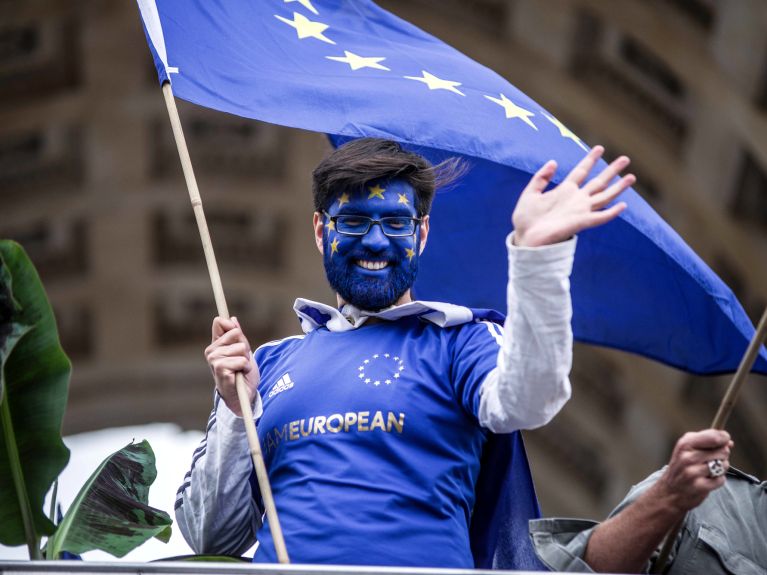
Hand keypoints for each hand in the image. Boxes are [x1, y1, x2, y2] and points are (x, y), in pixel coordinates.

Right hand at [204, 316, 258, 416]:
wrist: (243, 396)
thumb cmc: (242, 373)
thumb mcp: (244, 351)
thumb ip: (238, 336)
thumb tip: (232, 319)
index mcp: (216, 344)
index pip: (219, 322)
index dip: (234, 327)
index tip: (239, 339)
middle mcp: (211, 351)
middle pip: (236, 333)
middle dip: (245, 347)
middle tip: (242, 360)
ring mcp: (214, 360)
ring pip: (240, 348)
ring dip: (246, 359)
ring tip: (241, 369)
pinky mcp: (220, 370)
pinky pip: (241, 361)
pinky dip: (246, 368)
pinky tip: (240, 375)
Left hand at [512, 145, 633, 246]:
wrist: (525, 238)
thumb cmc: (525, 219)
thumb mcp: (530, 193)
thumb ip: (541, 178)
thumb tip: (553, 162)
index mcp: (564, 190)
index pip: (581, 171)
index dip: (590, 159)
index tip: (600, 148)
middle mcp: (576, 200)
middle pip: (598, 182)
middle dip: (611, 170)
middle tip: (625, 158)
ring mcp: (580, 211)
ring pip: (603, 197)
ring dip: (618, 188)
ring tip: (631, 177)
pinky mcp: (580, 223)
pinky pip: (599, 218)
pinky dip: (611, 213)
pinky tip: (622, 206)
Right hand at [655, 429, 732, 512]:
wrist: (669, 491)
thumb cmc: (681, 466)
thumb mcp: (687, 448)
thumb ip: (706, 442)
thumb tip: (728, 442)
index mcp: (685, 444)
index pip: (714, 437)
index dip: (724, 437)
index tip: (725, 440)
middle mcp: (687, 457)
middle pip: (722, 451)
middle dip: (722, 455)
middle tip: (712, 458)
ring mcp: (693, 473)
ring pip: (723, 465)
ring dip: (721, 468)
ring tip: (709, 470)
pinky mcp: (699, 487)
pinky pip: (721, 479)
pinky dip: (718, 480)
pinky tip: (708, 479)